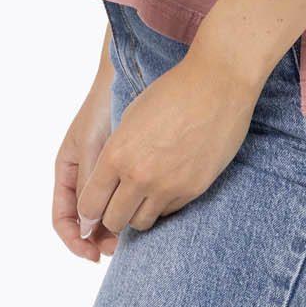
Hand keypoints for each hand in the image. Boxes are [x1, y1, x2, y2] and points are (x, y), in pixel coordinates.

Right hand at [50, 70, 120, 263]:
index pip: (63, 218)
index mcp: (67, 170)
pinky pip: (120, 196)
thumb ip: (88, 185)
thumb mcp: (92, 149)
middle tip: (117, 248)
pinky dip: (126, 209)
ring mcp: (103, 170)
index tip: (92, 255)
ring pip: (103, 210)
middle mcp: (83, 174)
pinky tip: (140, 213)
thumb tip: (87, 226)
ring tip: (130, 235)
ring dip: (112, 227)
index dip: (74, 240)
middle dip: (97, 238)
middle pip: (85, 219)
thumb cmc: (104, 109)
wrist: (127, 77)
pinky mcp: (124, 166)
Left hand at [75, 46, 260, 235]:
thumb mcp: (131, 117)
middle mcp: (139, 175)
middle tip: (118, 203)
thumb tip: (106, 182)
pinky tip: (167, 183)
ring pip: (141, 223)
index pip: (89, 204)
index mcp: (117, 154)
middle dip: (111, 215)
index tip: (93, 209)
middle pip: (113, 221)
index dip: (88, 210)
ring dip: (137, 212)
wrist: (217, 84)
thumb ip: (116, 153)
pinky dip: (163, 203)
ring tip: (143, 194)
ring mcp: (168, 186)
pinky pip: (168, 211)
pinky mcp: (193, 189)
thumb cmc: (172, 91)